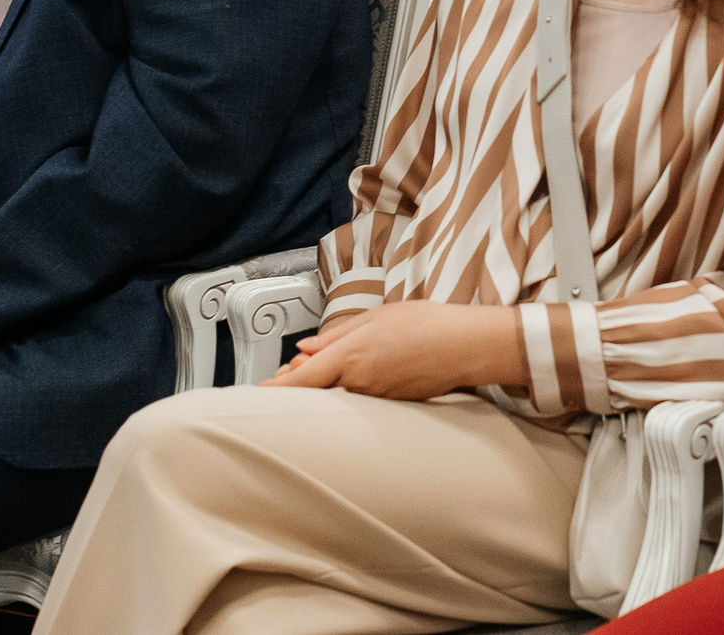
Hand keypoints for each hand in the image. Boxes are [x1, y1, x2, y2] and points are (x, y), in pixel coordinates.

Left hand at [263, 301, 529, 399]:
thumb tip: (305, 349)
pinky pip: (361, 398)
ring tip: (319, 370)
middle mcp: (358, 383)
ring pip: (338, 394)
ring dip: (326, 385)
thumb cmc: (425, 324)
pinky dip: (350, 389)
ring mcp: (375, 398)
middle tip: (282, 377)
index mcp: (350, 357)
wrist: (466, 346)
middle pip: (316, 391)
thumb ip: (336, 335)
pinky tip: (358, 376)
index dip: (276, 389)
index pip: (301, 380)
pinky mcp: (391, 404)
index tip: (256, 392)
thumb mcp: (376, 318)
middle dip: (298, 384)